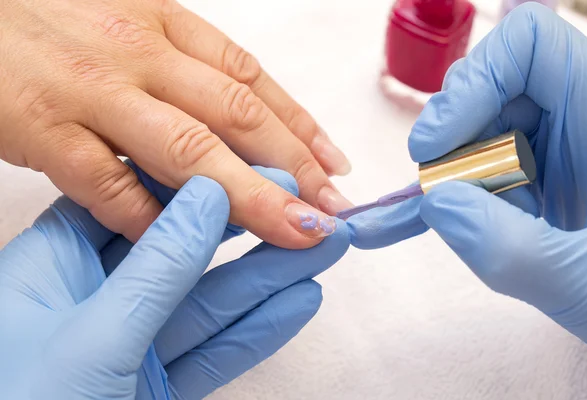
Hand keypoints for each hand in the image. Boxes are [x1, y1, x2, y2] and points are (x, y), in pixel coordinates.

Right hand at [0, 0, 350, 248]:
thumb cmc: (53, 26)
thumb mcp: (130, 29)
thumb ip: (185, 75)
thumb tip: (245, 130)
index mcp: (163, 24)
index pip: (251, 79)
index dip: (300, 126)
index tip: (334, 166)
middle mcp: (138, 52)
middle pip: (236, 116)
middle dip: (293, 167)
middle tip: (331, 209)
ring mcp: (92, 91)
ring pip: (188, 151)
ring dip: (249, 197)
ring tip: (292, 229)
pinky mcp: (43, 129)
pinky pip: (109, 185)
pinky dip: (153, 219)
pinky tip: (188, 245)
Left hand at [0, 165, 348, 398]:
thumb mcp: (95, 335)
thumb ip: (158, 267)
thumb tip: (210, 192)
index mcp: (57, 263)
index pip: (140, 201)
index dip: (206, 183)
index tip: (264, 170)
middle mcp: (98, 294)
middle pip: (190, 251)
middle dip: (256, 231)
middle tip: (310, 210)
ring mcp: (132, 341)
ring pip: (212, 301)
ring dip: (271, 277)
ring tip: (325, 248)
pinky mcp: (157, 381)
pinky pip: (216, 350)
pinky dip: (260, 329)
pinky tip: (300, 300)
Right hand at [408, 4, 586, 349]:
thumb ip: (513, 250)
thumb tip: (436, 203)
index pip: (530, 46)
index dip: (475, 80)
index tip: (435, 145)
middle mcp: (576, 123)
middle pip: (488, 90)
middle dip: (452, 143)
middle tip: (443, 196)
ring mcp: (551, 152)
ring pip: (474, 133)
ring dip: (453, 180)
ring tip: (474, 226)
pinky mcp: (532, 181)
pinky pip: (473, 172)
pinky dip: (447, 200)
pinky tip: (428, 228)